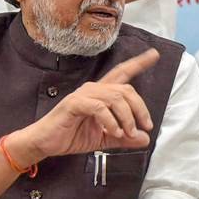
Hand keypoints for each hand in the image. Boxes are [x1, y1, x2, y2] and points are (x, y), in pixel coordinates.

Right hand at [9, 49, 160, 165]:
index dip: (139, 63)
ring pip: (115, 98)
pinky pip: (99, 108)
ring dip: (126, 117)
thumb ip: (124, 137)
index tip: (154, 54)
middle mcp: (94, 89)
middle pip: (126, 89)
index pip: (122, 73)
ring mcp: (83, 94)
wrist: (44, 144)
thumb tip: (145, 139)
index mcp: (101, 94)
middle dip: (140, 107)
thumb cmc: (71, 136)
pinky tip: (113, 132)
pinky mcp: (74, 104)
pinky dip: (110, 121)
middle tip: (146, 126)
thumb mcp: (104, 138)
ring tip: (128, 133)